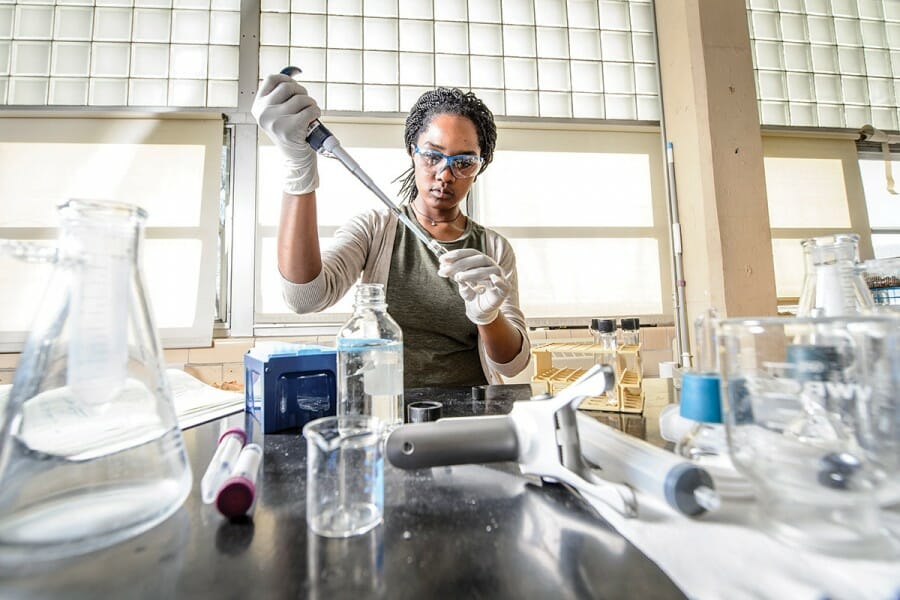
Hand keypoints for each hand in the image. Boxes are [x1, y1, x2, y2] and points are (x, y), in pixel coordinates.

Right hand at [251, 73, 321, 194]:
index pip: (272, 79)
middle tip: (306, 104)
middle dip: (303, 93)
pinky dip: (316, 113)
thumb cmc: (292, 133)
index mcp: (258, 106)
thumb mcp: (280, 113)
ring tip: (310, 115)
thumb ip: (282, 95)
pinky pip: (310, 110)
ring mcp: (275, 121)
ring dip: (311, 104)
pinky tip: (313, 121)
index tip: (296, 84)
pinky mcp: (289, 128)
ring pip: (301, 98)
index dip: (288, 77)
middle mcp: (263, 113)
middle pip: (289, 86)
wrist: (296, 160)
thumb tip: (294, 71)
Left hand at [438, 249, 510, 325]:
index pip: (470, 253)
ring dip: (471, 273)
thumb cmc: (472, 293)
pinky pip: (503, 284)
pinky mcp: (504, 290)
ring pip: (487, 271)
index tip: (442, 259)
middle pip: (478, 259)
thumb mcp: (461, 283)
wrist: (480, 310)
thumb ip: (455, 275)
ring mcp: (499, 276)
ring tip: (458, 277)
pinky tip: (493, 279)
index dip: (456, 254)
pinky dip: (498, 281)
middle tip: (445, 270)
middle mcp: (491, 266)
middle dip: (460, 264)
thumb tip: (443, 267)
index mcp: (481, 261)